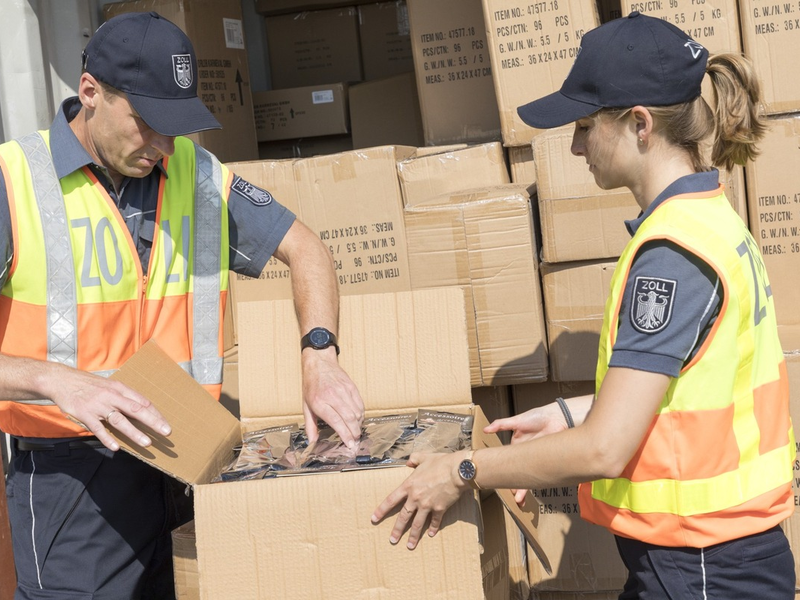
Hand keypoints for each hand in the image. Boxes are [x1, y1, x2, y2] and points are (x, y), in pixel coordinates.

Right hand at [44, 362, 170, 450]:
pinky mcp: (85, 414)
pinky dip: (107, 438)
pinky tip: (116, 447)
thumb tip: (140, 408)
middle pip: (136, 410)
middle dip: (153, 421)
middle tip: (166, 432)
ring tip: (147, 443)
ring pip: (120, 420)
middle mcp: (112, 396)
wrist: (62, 380)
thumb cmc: (89, 384)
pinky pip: (98, 428)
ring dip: (134, 432)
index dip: (155, 413)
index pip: (143, 402)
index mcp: (120, 388)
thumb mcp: (109, 385)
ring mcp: (98, 406)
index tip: (165, 423)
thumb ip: (123, 396)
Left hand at [301, 347, 363, 447]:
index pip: (337, 422)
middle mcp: (333, 396)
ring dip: (358, 425)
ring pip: (357, 412)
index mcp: (320, 402)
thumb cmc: (311, 385)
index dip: (345, 435)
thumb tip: (312, 441)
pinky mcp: (351, 387)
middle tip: (355, 442)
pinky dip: (361, 414)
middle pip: (350, 418)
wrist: (319, 363)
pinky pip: (360, 404)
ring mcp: (344, 390)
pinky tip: (358, 420)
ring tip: (356, 432)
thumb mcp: (306, 406)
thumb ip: (310, 426)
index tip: (350, 444)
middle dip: (354, 433)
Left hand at [371, 451, 467, 549]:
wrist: (457, 471)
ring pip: (417, 524)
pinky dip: (433, 528)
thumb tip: (409, 462)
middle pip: (403, 517)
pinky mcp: (439, 509)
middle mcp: (415, 498)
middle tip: (392, 540)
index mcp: (409, 485)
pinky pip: (435, 521)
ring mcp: (427, 505)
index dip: (381, 510)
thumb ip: (414, 459)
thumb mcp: (424, 457)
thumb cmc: (441, 462)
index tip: (374, 518)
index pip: (391, 500)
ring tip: (409, 546)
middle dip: (397, 530)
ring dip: (413, 536)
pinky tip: (430, 534)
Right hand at [483, 404, 567, 505]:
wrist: (557, 417)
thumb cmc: (537, 416)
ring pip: (529, 477)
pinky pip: (542, 474)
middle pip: (518, 473)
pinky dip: (539, 483)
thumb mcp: (517, 421)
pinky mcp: (547, 460)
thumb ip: (501, 424)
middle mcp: (525, 455)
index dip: (503, 473)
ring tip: (520, 500)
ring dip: (525, 489)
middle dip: (515, 486)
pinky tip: (536, 491)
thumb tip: (485, 429)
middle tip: (512, 497)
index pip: (507, 463)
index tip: (499, 482)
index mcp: (516, 446)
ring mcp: (536, 459)